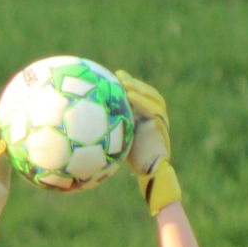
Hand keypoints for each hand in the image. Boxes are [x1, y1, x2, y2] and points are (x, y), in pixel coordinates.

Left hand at [116, 71, 180, 214]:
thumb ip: (112, 127)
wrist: (148, 171)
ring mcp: (160, 119)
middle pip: (147, 92)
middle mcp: (154, 116)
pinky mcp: (161, 125)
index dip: (129, 84)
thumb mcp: (118, 139)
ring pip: (152, 97)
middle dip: (133, 82)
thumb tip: (86, 124)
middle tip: (118, 75)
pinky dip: (141, 101)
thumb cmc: (131, 159)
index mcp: (145, 117)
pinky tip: (129, 95)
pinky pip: (153, 109)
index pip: (139, 96)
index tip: (115, 75)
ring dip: (138, 88)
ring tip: (124, 82)